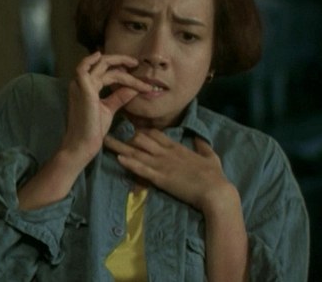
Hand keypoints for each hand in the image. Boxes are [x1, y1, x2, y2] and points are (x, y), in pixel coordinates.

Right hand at [59, 52, 151, 169]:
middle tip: (136, 63)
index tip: (136, 72)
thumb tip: (133, 88)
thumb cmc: (93, 128)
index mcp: (87, 87)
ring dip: (117, 61)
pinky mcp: (83, 90)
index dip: (121, 70)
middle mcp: (82, 83)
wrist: (84, 144)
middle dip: (121, 60)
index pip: (105, 72)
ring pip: (100, 66)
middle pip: (102, 64)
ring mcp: (81, 86)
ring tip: (133, 63)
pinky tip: (100, 56)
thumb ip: (119, 97)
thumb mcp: (109, 108)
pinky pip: (82, 69)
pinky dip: (89, 60)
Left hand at [103, 130, 233, 211]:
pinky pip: (142, 169)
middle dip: (125, 137)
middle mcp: (166, 153)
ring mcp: (162, 165)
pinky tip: (118, 158)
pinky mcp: (161, 178)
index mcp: (177, 148)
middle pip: (142, 139)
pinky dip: (130, 164)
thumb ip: (203, 147)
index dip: (142, 131)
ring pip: (137, 152)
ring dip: (120, 147)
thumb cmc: (215, 176)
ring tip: (105, 141)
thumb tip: (200, 138)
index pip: (155, 134)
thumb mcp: (211, 157)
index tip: (130, 129)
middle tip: (109, 133)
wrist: (216, 192)